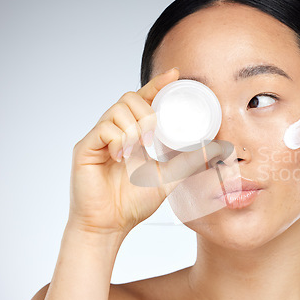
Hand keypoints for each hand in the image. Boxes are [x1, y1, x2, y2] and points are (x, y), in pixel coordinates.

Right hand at [68, 68, 222, 235]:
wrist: (110, 225)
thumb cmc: (133, 202)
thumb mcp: (169, 177)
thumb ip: (189, 161)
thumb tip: (214, 147)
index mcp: (134, 134)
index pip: (144, 101)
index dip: (157, 85)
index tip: (175, 74)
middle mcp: (115, 131)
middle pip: (129, 98)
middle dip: (147, 113)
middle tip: (153, 138)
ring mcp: (99, 139)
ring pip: (117, 110)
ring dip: (135, 128)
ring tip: (139, 149)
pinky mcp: (85, 148)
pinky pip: (104, 128)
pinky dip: (119, 140)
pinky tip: (122, 157)